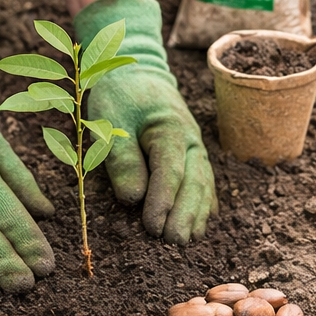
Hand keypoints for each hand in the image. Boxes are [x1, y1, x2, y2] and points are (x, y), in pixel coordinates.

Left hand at [74, 0, 216, 244]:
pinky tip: (202, 225)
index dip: (163, 201)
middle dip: (184, 215)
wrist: (139, 74)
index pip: (170, 171)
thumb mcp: (110, 120)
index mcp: (170, 128)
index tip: (153, 227)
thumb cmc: (120, 98)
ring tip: (188, 240)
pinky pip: (206, 185)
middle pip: (193, 183)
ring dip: (197, 215)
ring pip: (204, 186)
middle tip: (174, 241)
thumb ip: (122, 158)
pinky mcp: (197, 158)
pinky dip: (204, 206)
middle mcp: (192, 141)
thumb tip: (133, 198)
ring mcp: (198, 150)